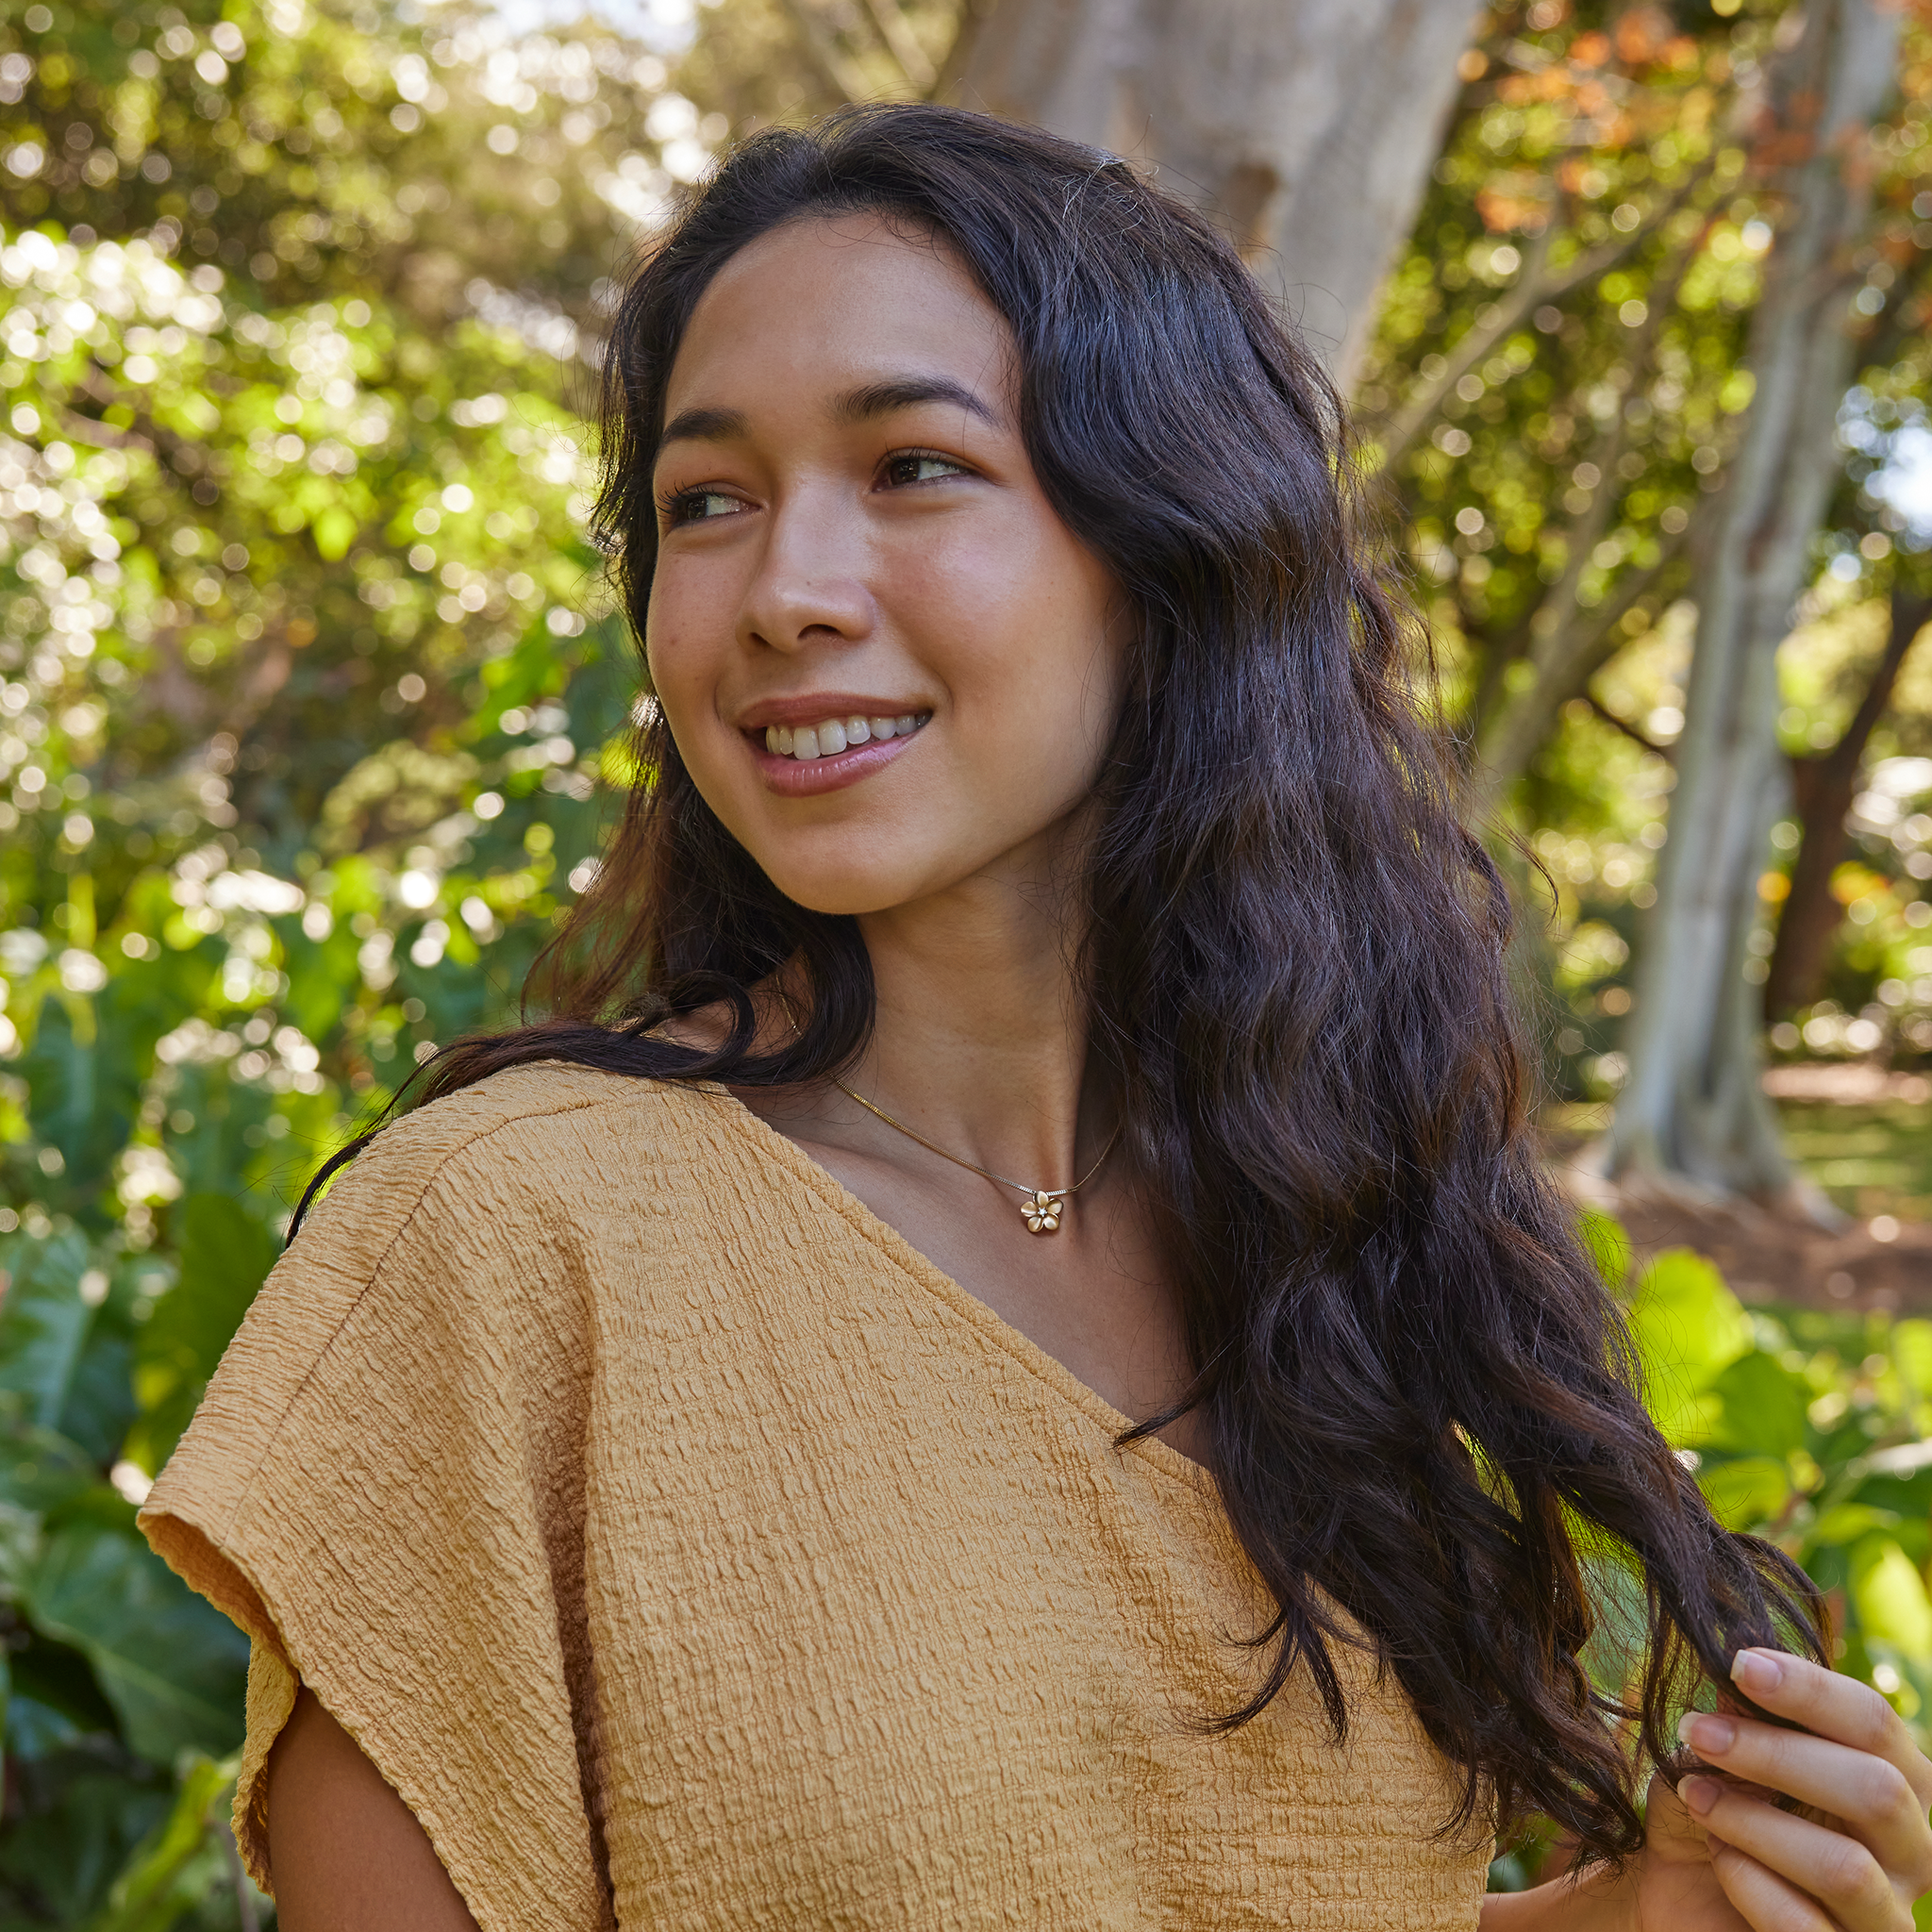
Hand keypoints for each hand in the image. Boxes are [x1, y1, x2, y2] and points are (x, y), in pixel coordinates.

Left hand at [1632, 1648, 1931, 1929]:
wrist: (1680, 1898)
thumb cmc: (1715, 1814)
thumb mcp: (1719, 1758)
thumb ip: (1742, 1718)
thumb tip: (1748, 1672)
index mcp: (1895, 1781)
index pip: (1877, 1724)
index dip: (1812, 1690)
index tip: (1740, 1665)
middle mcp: (1909, 1852)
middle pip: (1878, 1791)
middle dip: (1779, 1753)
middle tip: (1698, 1730)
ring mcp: (1884, 1916)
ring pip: (1846, 1868)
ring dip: (1754, 1821)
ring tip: (1696, 1797)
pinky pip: (1805, 1926)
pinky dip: (1749, 1883)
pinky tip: (1718, 1858)